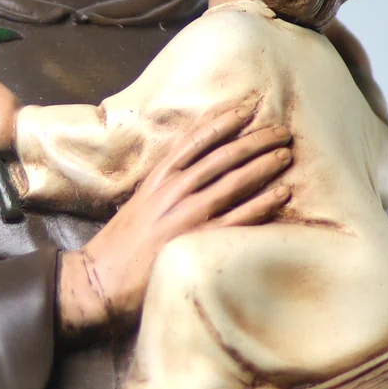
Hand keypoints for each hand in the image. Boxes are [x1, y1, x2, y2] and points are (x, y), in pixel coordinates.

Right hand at [58, 106, 291, 333]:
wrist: (101, 278)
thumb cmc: (121, 243)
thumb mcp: (141, 201)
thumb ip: (166, 185)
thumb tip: (197, 173)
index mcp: (159, 176)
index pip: (197, 140)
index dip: (224, 122)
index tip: (246, 110)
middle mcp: (175, 189)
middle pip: (224, 156)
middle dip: (255, 140)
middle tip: (281, 130)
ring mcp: (189, 214)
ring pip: (236, 181)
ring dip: (265, 165)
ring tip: (286, 154)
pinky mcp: (200, 240)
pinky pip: (241, 217)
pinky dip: (264, 203)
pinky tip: (283, 193)